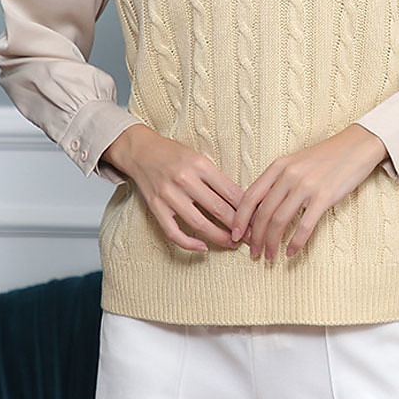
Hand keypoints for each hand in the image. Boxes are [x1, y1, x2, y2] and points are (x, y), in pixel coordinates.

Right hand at [103, 125, 247, 252]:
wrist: (141, 151)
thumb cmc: (174, 154)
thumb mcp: (199, 159)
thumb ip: (217, 178)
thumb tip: (241, 202)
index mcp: (200, 165)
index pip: (230, 192)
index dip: (247, 209)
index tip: (257, 219)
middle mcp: (185, 180)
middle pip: (218, 209)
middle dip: (238, 226)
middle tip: (250, 236)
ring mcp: (169, 196)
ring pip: (199, 224)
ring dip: (219, 237)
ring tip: (232, 243)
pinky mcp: (156, 208)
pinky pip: (173, 232)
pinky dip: (189, 243)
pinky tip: (202, 248)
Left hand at [230, 124, 388, 259]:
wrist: (356, 146)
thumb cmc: (325, 157)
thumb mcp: (295, 162)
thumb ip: (278, 180)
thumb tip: (261, 208)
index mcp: (278, 166)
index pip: (250, 196)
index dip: (240, 218)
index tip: (236, 235)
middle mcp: (288, 175)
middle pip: (263, 212)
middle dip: (256, 237)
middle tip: (254, 252)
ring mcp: (306, 186)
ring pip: (280, 221)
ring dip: (272, 242)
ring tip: (270, 255)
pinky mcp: (324, 197)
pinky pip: (304, 226)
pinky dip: (295, 243)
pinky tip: (291, 252)